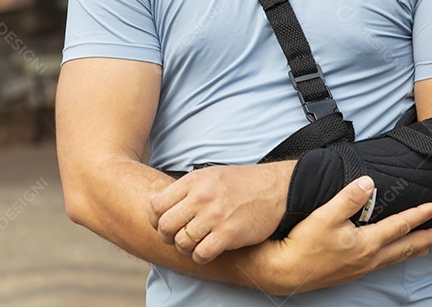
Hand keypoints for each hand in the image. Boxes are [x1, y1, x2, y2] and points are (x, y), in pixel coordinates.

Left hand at [148, 162, 294, 263]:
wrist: (276, 188)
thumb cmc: (242, 183)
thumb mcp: (210, 176)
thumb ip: (186, 189)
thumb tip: (159, 206)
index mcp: (194, 181)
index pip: (156, 205)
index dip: (155, 219)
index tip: (164, 223)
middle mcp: (201, 197)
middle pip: (165, 226)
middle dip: (167, 236)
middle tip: (178, 237)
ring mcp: (215, 216)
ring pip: (181, 243)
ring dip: (185, 248)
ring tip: (196, 243)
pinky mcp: (229, 234)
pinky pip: (201, 254)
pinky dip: (200, 256)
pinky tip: (209, 249)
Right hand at [254, 175, 431, 294]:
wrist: (284, 271)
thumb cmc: (303, 243)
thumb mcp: (325, 215)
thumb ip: (349, 198)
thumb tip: (369, 182)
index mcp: (366, 244)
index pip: (399, 227)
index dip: (419, 216)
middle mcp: (368, 259)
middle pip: (403, 248)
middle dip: (425, 239)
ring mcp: (359, 269)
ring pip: (393, 259)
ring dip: (412, 251)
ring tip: (426, 248)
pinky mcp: (349, 274)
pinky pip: (381, 265)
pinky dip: (394, 258)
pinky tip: (389, 257)